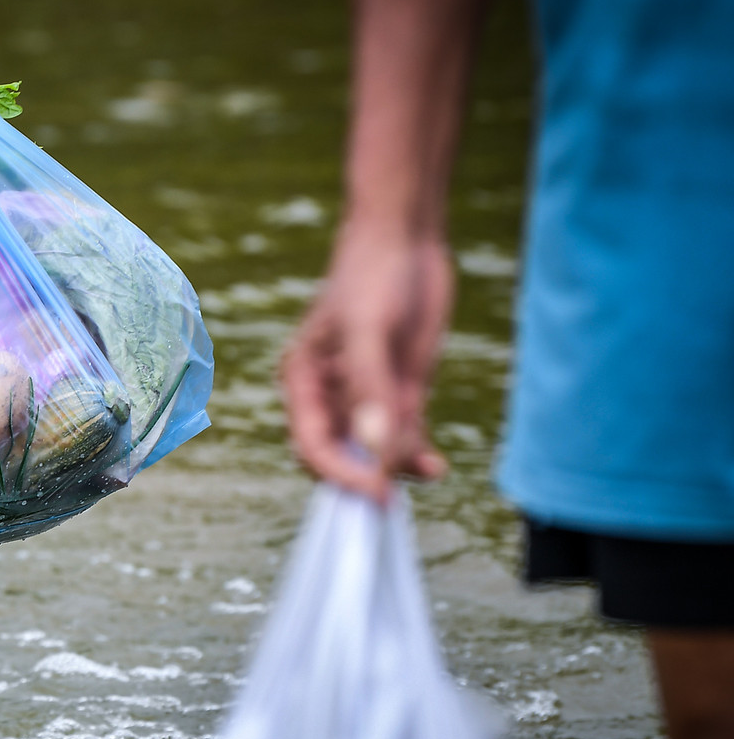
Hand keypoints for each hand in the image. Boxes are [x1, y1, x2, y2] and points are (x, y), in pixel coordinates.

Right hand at [279, 220, 453, 499]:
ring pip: (376, 453)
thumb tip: (377, 450)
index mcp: (303, 383)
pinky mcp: (399, 392)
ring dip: (398, 469)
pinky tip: (436, 466)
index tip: (375, 492)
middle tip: (395, 500)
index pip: (312, 446)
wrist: (406, 239)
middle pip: (340, 458)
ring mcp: (367, 397)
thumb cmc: (371, 275)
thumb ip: (370, 390)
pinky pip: (405, 437)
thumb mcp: (368, 331)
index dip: (340, 474)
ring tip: (430, 470)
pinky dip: (418, 456)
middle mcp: (330, 397)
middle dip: (366, 478)